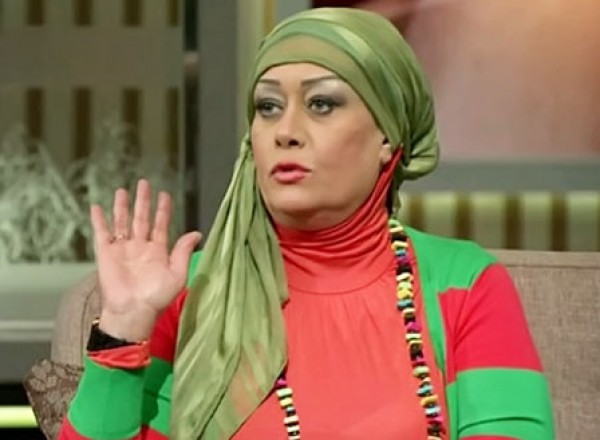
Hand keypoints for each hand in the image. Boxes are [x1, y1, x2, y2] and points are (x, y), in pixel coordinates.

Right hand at [90, 179, 201, 341]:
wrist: (133, 311)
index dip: (163, 209)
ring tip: (122, 190)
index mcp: (158, 251)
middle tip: (144, 183)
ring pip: (122, 222)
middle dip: (143, 201)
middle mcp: (140, 247)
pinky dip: (99, 220)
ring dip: (122, 206)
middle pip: (141, 218)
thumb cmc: (156, 297)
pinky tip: (97, 207)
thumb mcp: (177, 273)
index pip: (160, 224)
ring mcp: (122, 249)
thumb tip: (196, 233)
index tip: (164, 195)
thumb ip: (183, 251)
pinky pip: (101, 233)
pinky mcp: (106, 254)